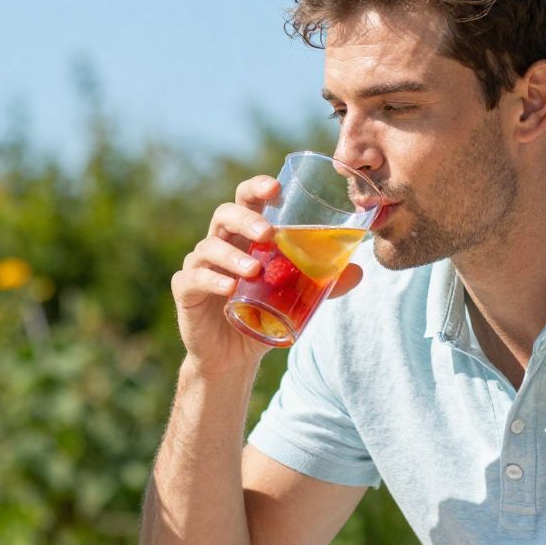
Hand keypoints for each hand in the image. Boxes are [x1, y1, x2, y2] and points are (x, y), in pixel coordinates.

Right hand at [170, 176, 363, 375]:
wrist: (233, 356)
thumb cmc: (263, 316)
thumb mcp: (296, 298)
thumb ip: (324, 283)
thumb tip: (359, 271)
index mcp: (245, 237)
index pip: (246, 200)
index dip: (257, 188)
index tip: (276, 189)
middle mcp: (220, 244)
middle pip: (224, 214)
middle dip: (245, 217)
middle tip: (268, 232)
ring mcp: (199, 265)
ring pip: (209, 247)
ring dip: (232, 255)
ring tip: (254, 270)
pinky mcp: (186, 290)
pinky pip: (194, 278)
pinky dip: (213, 281)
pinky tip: (230, 288)